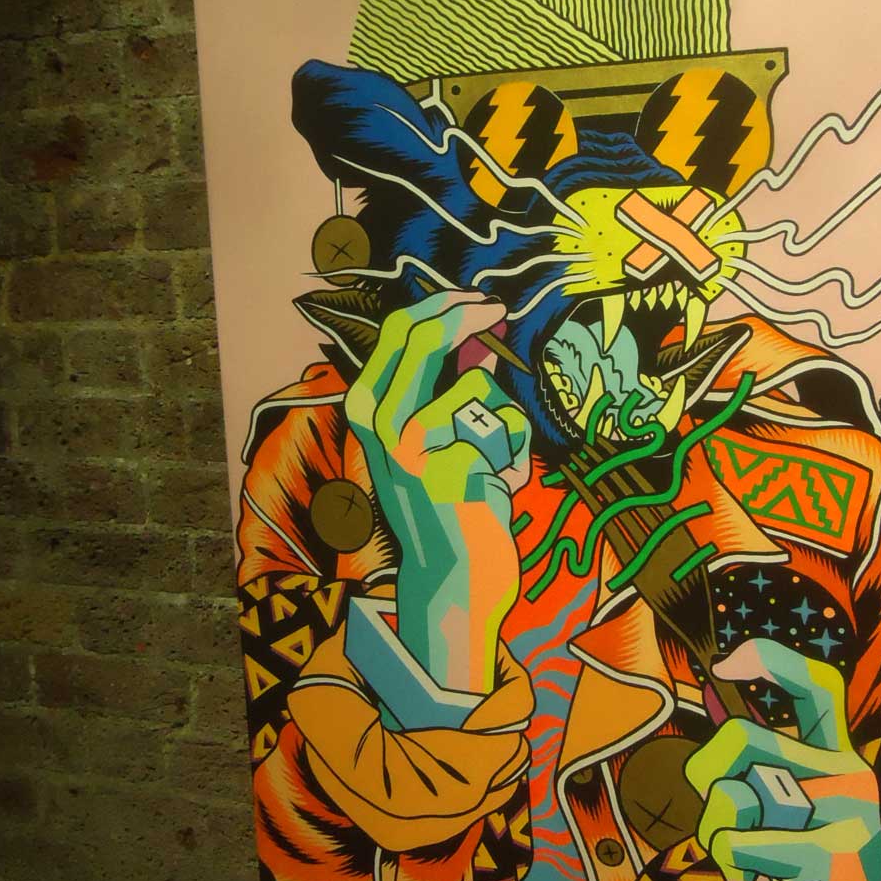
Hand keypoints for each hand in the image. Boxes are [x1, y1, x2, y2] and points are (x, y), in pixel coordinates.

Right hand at [345, 291, 530, 693]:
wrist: (449, 578)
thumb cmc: (445, 504)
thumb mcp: (434, 439)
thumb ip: (448, 386)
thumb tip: (480, 332)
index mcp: (366, 408)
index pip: (400, 331)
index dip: (444, 305)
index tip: (480, 302)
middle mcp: (379, 421)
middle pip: (426, 335)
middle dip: (470, 314)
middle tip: (499, 309)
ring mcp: (412, 443)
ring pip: (479, 385)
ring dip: (501, 418)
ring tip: (490, 459)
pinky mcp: (452, 464)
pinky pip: (505, 429)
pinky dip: (514, 453)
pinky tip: (497, 484)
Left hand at [685, 639, 880, 880]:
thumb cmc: (810, 877)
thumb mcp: (797, 812)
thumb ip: (769, 767)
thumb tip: (718, 706)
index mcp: (843, 759)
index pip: (817, 685)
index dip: (770, 660)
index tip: (723, 666)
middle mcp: (850, 776)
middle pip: (742, 738)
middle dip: (706, 775)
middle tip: (717, 813)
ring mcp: (843, 815)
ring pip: (732, 795)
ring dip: (716, 832)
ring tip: (745, 860)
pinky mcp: (826, 856)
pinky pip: (736, 844)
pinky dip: (729, 868)